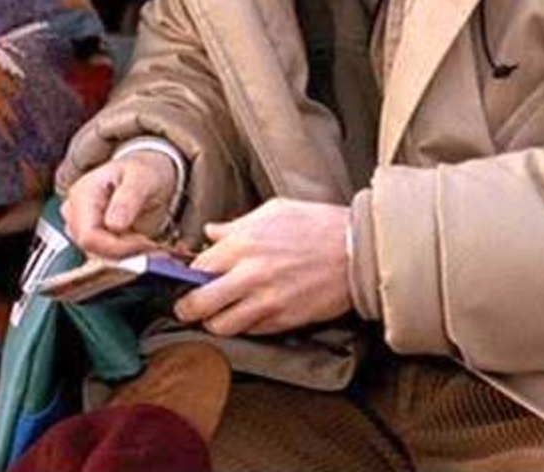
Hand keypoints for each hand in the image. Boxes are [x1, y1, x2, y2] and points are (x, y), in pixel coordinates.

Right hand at [62, 150, 177, 257]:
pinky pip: (103, 255)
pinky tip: (136, 239)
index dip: (116, 246)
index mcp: (83, 193)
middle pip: (91, 248)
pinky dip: (123, 253)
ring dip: (124, 252)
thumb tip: (113, 224)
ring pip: (97, 255)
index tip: (144, 242)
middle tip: (148, 241)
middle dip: (123, 250)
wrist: (147, 174)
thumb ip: (128, 199)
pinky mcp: (91, 235)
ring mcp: (81, 224)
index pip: (88, 236)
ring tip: (144, 237)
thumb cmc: (144, 171)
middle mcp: (76, 210)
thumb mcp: (143, 178)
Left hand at [174, 198, 351, 335]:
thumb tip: (211, 232)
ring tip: (217, 315)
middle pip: (198, 303)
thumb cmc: (318, 225)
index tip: (186, 280)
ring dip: (214, 323)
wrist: (357, 250)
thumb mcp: (273, 211)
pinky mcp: (284, 319)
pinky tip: (246, 315)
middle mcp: (250, 274)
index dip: (187, 277)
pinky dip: (243, 327)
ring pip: (221, 326)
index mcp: (243, 243)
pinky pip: (250, 332)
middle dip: (186, 308)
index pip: (196, 268)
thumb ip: (236, 224)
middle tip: (186, 308)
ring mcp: (267, 300)